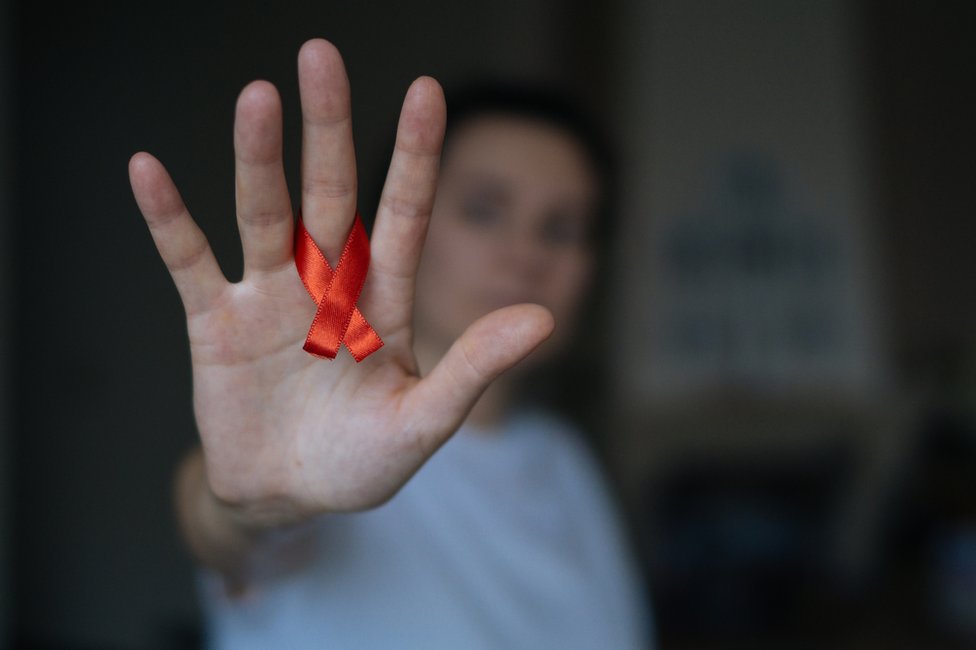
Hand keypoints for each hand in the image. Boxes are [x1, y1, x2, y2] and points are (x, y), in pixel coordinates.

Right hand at [129, 39, 553, 525]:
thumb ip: (475, 368)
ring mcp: (269, 298)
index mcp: (382, 301)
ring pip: (265, 214)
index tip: (428, 90)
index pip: (402, 215)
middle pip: (330, 195)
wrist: (288, 496)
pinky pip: (189, 260)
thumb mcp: (424, 421)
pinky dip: (169, 219)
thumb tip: (545, 317)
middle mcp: (327, 284)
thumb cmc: (363, 461)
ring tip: (257, 97)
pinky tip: (148, 171)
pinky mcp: (215, 322)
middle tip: (321, 56)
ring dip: (257, 159)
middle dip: (328, 129)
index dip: (415, 156)